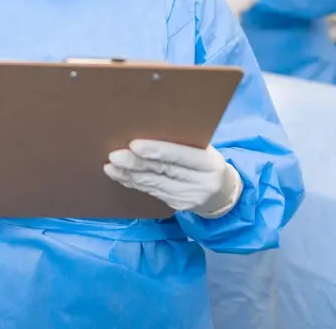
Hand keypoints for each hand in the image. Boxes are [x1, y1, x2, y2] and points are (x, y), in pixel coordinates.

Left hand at [105, 140, 241, 217]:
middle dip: (135, 164)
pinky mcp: (177, 206)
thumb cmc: (209, 162)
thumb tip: (147, 128)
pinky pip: (151, 192)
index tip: (133, 145)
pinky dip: (134, 183)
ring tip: (111, 167)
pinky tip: (120, 177)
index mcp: (209, 163)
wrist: (224, 194)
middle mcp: (200, 183)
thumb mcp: (205, 149)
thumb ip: (183, 143)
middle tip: (114, 156)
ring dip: (129, 175)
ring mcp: (188, 197)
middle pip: (163, 171)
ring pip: (153, 184)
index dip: (155, 151)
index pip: (179, 156)